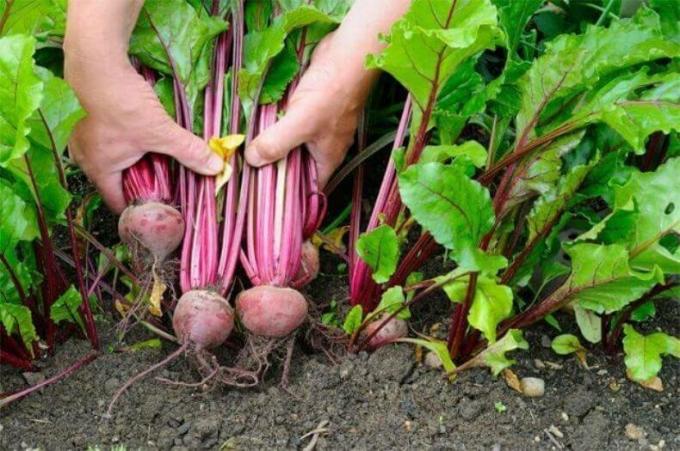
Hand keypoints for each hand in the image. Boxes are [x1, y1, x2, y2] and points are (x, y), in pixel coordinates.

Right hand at [64, 0, 223, 213]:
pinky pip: (111, 145)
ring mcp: (86, 140)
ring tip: (160, 167)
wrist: (99, 65)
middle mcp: (87, 160)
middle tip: (168, 189)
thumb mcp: (161, 131)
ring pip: (114, 163)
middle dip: (142, 187)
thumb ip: (188, 151)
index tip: (162, 211)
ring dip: (135, 166)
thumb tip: (216, 167)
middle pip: (118, 184)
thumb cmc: (124, 105)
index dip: (141, 210)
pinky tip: (145, 142)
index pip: (119, 204)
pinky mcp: (92, 123)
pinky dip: (128, 148)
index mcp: (100, 171)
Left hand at [245, 34, 362, 187]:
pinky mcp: (307, 108)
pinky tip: (255, 123)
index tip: (260, 195)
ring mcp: (315, 127)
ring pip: (289, 143)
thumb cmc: (332, 93)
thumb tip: (252, 161)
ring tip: (243, 150)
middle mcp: (322, 147)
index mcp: (326, 159)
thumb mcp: (300, 123)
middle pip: (293, 165)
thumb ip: (276, 143)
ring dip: (271, 144)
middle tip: (244, 171)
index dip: (286, 195)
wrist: (347, 55)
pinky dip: (274, 124)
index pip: (305, 189)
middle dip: (272, 167)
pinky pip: (287, 123)